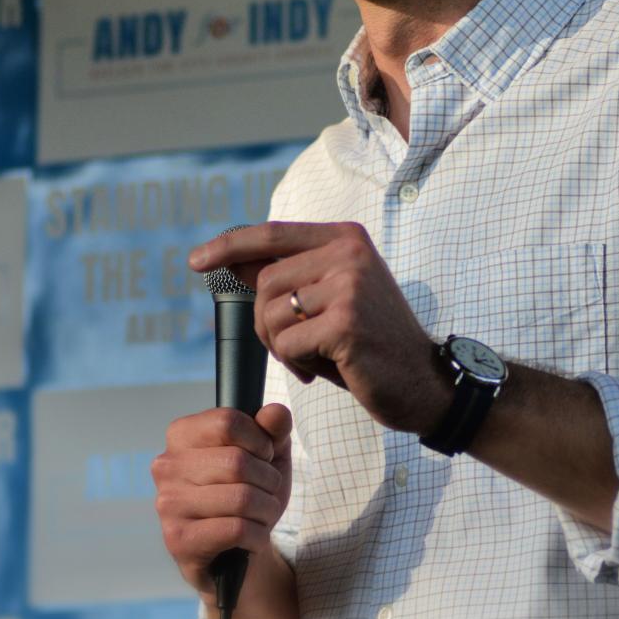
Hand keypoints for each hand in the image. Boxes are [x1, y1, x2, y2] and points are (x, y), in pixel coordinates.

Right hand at [151, 402, 291, 594]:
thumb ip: (274, 428)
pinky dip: (257, 535)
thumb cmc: (250, 492)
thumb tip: (276, 413)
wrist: (239, 550)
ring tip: (261, 516)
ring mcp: (168, 504)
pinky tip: (252, 538)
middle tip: (267, 493)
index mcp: (182, 435)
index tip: (263, 456)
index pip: (228, 422)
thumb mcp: (269, 455)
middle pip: (237, 462)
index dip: (260, 440)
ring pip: (241, 498)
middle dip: (268, 481)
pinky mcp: (178, 540)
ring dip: (266, 510)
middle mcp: (166, 466)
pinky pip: (236, 530)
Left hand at [190, 222, 451, 435]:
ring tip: (314, 359)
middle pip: (265, 283)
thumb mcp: (330, 301)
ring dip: (282, 347)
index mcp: (346, 238)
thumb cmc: (371, 345)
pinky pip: (287, 344)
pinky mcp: (346, 323)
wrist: (424, 383)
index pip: (273, 234)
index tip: (195, 261)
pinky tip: (322, 370)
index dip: (228, 245)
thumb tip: (232, 259)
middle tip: (294, 349)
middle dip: (265, 323)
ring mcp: (349, 286)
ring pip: (272, 315)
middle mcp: (349, 253)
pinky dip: (296, 364)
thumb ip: (288, 277)